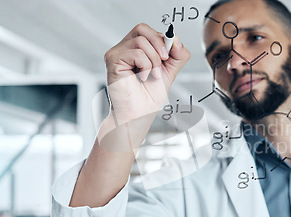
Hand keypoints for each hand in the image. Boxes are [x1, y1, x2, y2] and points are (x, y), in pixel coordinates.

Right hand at [99, 23, 190, 151]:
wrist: (139, 115)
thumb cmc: (149, 97)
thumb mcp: (169, 71)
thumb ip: (177, 54)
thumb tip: (175, 39)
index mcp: (134, 48)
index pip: (147, 30)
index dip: (162, 38)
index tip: (170, 53)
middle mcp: (123, 48)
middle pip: (142, 28)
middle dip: (159, 44)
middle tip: (164, 61)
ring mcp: (116, 53)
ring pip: (141, 41)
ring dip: (154, 60)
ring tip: (152, 75)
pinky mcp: (112, 60)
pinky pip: (136, 52)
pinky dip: (146, 66)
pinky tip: (142, 78)